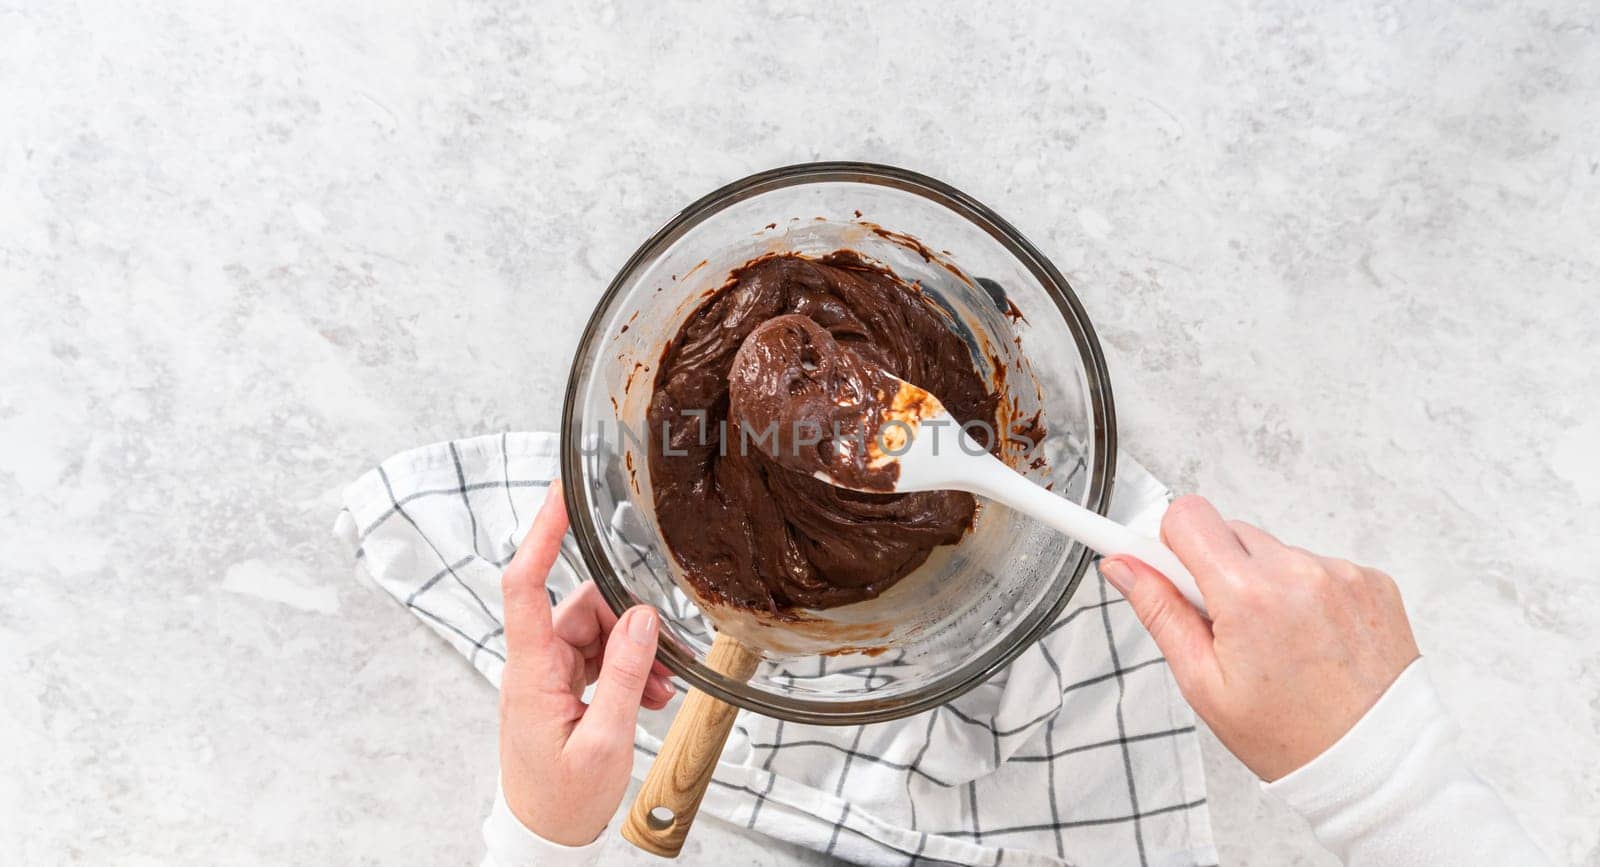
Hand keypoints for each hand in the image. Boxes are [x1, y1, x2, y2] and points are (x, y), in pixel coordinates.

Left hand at [497, 486, 675, 844]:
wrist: (544, 839)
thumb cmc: (563, 801)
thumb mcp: (606, 741)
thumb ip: (627, 675)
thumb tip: (642, 618)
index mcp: (530, 672)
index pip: (524, 584)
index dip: (541, 534)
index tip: (560, 495)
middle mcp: (533, 666)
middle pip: (580, 608)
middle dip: (627, 624)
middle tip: (664, 657)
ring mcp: (546, 677)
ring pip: (596, 633)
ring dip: (634, 653)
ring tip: (660, 689)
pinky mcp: (560, 690)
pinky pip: (598, 659)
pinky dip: (628, 671)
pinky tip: (650, 695)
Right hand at [1099, 495, 1419, 780]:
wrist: (1377, 764)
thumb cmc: (1290, 737)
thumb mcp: (1203, 684)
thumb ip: (1160, 612)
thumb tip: (1124, 567)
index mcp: (1248, 595)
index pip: (1186, 516)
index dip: (1166, 541)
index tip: (1154, 555)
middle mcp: (1298, 572)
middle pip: (1228, 530)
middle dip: (1215, 569)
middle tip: (1225, 625)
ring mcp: (1341, 573)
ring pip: (1273, 551)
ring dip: (1263, 582)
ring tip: (1277, 642)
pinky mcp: (1372, 580)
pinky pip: (1317, 566)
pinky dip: (1307, 593)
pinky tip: (1312, 639)